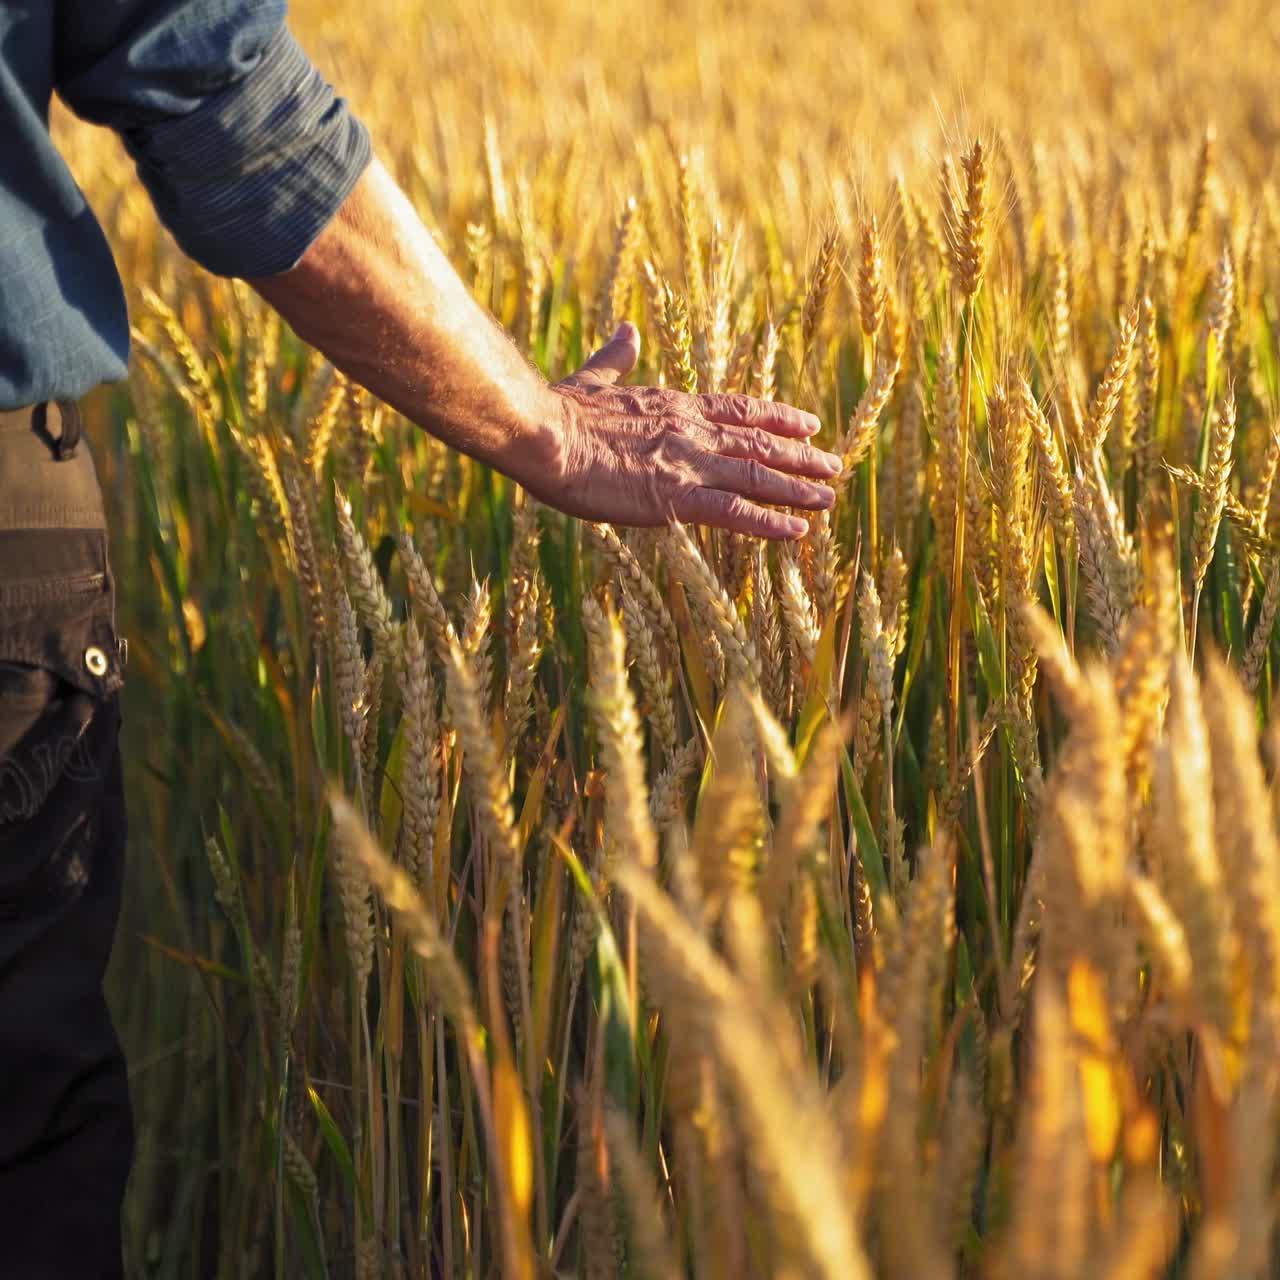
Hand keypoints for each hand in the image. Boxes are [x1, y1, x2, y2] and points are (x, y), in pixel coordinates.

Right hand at [529, 323, 839, 539]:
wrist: (542, 433)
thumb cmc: (555, 410)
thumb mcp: (591, 378)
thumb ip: (615, 358)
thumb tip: (627, 329)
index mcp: (673, 406)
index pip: (738, 409)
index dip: (776, 418)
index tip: (809, 424)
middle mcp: (690, 431)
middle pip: (758, 442)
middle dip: (799, 455)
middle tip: (833, 465)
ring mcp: (686, 463)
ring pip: (757, 475)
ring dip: (797, 487)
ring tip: (828, 497)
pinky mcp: (674, 498)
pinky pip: (734, 512)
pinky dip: (769, 522)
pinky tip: (798, 531)